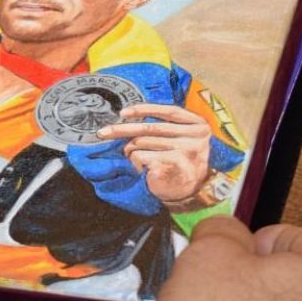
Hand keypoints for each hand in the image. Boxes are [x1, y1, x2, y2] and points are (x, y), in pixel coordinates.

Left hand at [96, 103, 211, 203]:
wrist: (190, 190)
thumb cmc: (179, 161)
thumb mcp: (179, 138)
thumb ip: (164, 126)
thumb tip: (129, 117)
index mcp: (198, 124)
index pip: (169, 111)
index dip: (144, 110)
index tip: (123, 113)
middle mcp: (195, 135)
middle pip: (151, 127)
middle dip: (122, 130)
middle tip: (103, 132)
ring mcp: (186, 150)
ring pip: (142, 142)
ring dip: (131, 151)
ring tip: (133, 158)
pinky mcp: (174, 164)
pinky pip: (142, 156)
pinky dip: (135, 162)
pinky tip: (141, 169)